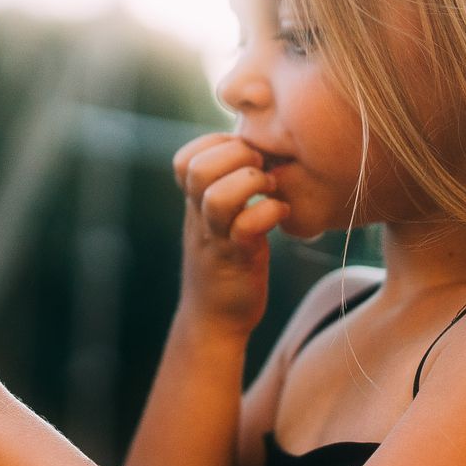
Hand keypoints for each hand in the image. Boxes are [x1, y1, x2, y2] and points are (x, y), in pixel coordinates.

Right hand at [170, 132, 287, 334]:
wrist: (213, 320)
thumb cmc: (224, 264)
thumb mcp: (215, 222)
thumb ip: (224, 189)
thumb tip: (255, 152)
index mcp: (193, 204)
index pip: (184, 159)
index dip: (214, 145)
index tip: (243, 155)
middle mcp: (199, 218)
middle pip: (196, 169)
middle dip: (235, 155)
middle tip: (261, 166)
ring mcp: (216, 239)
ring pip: (218, 197)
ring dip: (251, 182)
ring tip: (271, 188)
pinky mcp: (238, 259)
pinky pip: (247, 228)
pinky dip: (269, 213)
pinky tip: (281, 213)